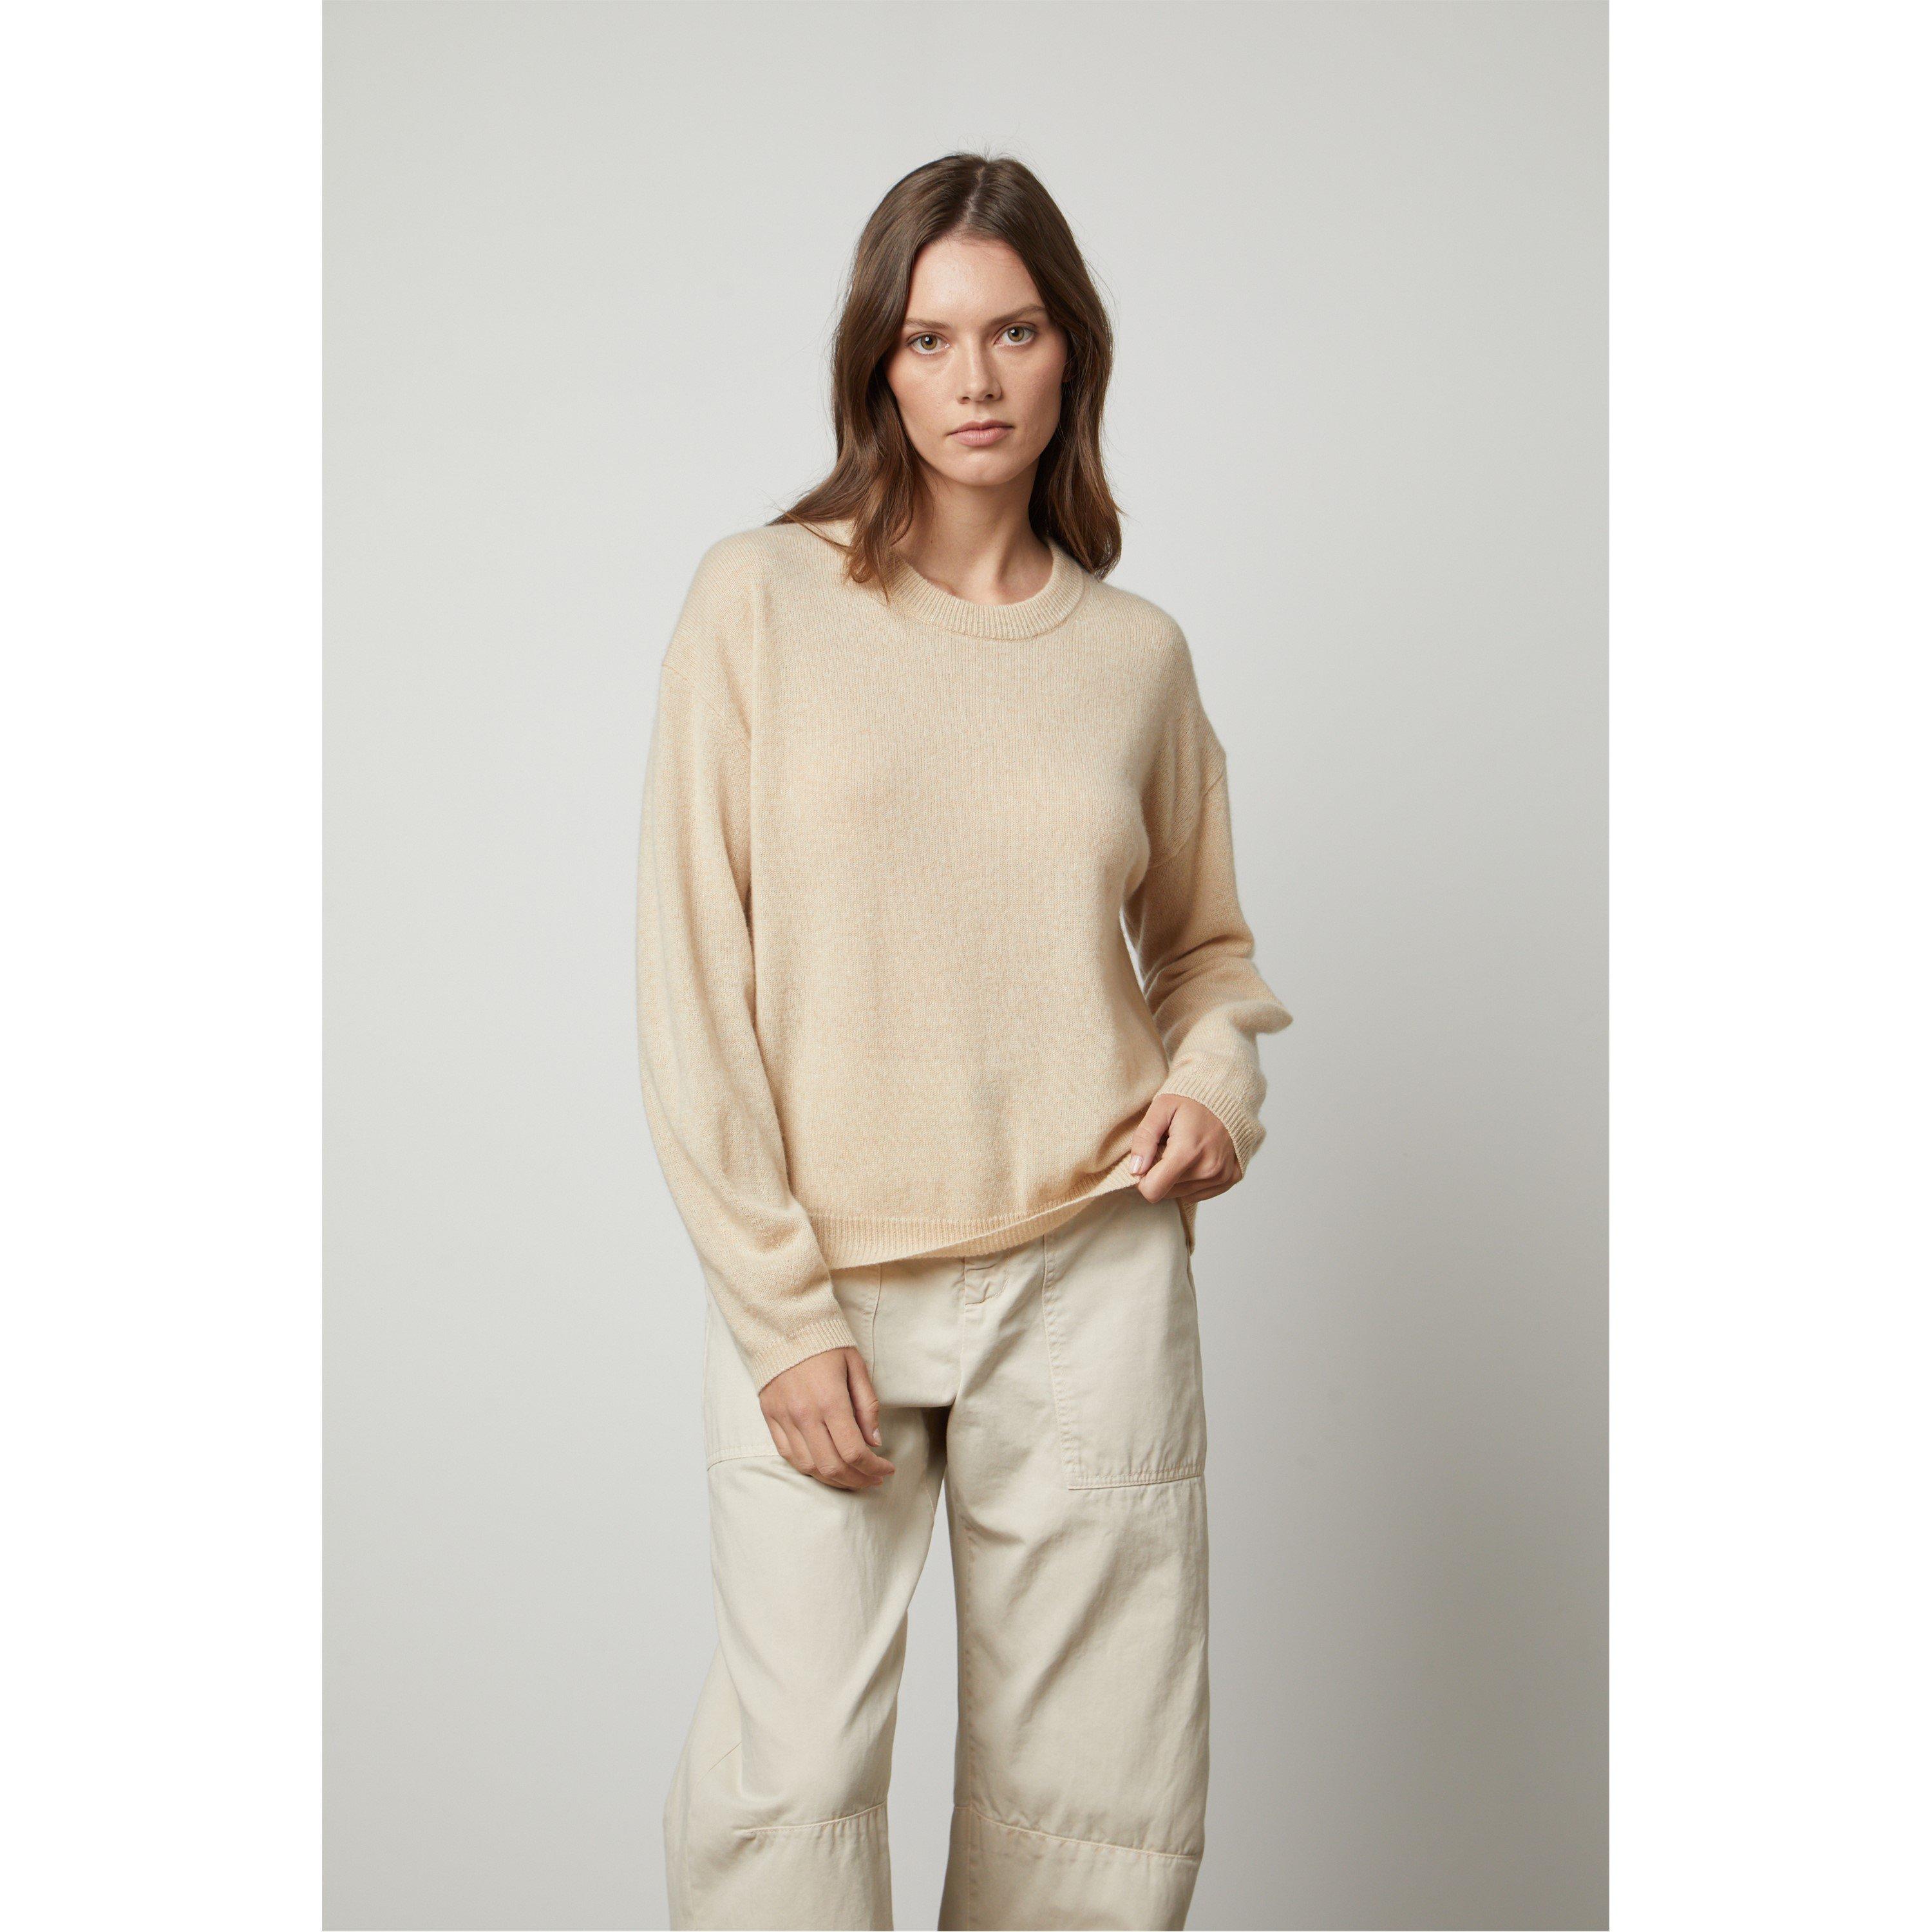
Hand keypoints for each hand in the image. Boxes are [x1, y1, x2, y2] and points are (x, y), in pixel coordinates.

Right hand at [758, 1346, 896, 1489]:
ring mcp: (783, 1418)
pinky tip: (825, 1466)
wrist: (784, 1323)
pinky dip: (809, 1467)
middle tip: (873, 1478)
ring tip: (852, 1477)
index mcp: (831, 1400)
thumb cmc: (826, 1342)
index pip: (854, 1452)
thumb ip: (868, 1406)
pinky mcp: (770, 1417)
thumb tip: (874, 1442)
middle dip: (858, 1480)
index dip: (874, 1468)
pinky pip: (788, 1455)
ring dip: (834, 1479)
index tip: (887, 1469)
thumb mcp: (857, 1367)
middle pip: (832, 1467)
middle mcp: (805, 1414)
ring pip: (809, 1467)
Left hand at [1128, 1095, 1239, 1204]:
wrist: (1228, 1097)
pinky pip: (1199, 1194)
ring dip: (1176, 1177)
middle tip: (1168, 1149)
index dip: (1142, 1180)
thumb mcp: (1161, 1108)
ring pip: (1182, 1194)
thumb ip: (1144, 1138)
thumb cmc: (1192, 1101)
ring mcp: (1221, 1176)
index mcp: (1188, 1152)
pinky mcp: (1230, 1179)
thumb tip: (1136, 1170)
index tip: (1146, 1161)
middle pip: (1166, 1193)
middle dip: (1160, 1174)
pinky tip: (1196, 1158)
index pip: (1153, 1191)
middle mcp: (1207, 1169)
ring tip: (1183, 1151)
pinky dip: (1192, 1180)